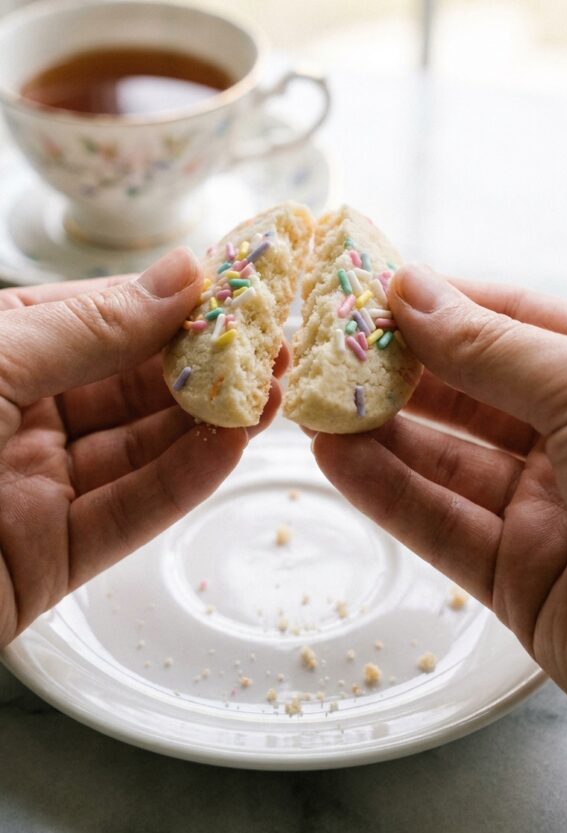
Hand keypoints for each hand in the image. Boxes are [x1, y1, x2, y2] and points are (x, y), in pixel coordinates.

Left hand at [0, 249, 284, 647]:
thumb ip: (91, 324)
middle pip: (128, 385)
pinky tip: (232, 448)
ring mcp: (32, 488)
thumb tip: (183, 273)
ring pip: (138, 449)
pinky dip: (183, 483)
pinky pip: (128, 514)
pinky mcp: (46, 559)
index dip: (170, 303)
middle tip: (274, 344)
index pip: (101, 318)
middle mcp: (16, 416)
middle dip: (202, 364)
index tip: (240, 288)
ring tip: (272, 391)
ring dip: (208, 421)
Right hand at [313, 266, 566, 695]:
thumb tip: (410, 289)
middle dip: (400, 370)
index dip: (445, 302)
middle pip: (474, 393)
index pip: (515, 323)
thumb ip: (491, 346)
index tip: (372, 289)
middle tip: (327, 349)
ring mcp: (553, 512)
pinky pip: (444, 529)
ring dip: (379, 434)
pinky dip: (387, 496)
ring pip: (450, 463)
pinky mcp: (523, 581)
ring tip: (314, 404)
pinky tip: (336, 462)